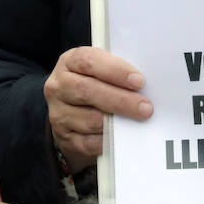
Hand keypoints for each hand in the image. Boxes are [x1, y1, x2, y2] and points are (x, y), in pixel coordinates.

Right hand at [45, 47, 151, 171]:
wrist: (69, 113)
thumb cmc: (92, 84)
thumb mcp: (98, 70)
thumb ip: (115, 72)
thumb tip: (142, 84)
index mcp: (69, 62)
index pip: (89, 61)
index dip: (115, 70)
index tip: (139, 81)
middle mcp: (58, 86)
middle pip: (88, 91)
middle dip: (121, 100)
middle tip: (145, 107)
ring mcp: (59, 113)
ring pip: (90, 119)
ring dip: (118, 121)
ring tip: (138, 121)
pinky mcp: (65, 138)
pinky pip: (89, 142)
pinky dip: (109, 140)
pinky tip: (122, 136)